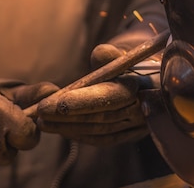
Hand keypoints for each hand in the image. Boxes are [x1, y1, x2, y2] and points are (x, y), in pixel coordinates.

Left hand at [35, 43, 151, 146]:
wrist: (153, 82)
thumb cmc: (131, 65)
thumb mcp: (123, 54)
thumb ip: (110, 54)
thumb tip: (99, 53)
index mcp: (142, 85)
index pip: (111, 96)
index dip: (83, 101)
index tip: (56, 102)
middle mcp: (142, 109)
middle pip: (101, 117)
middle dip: (68, 117)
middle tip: (40, 113)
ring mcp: (138, 126)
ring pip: (100, 131)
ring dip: (70, 128)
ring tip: (44, 122)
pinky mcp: (131, 135)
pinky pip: (104, 139)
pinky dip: (82, 135)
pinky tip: (62, 130)